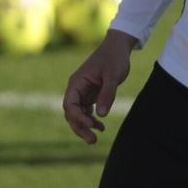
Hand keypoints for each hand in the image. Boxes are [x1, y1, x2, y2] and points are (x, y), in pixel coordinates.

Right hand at [62, 29, 136, 143]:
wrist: (118, 47)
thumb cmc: (114, 58)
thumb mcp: (113, 75)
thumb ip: (107, 94)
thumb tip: (101, 115)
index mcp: (76, 82)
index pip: (70, 104)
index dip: (78, 117)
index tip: (92, 124)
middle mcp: (76, 88)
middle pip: (71, 113)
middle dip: (79, 127)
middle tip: (92, 140)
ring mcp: (82, 92)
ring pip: (78, 114)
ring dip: (84, 127)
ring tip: (95, 139)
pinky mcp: (90, 94)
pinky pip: (86, 111)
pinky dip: (91, 120)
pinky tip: (101, 127)